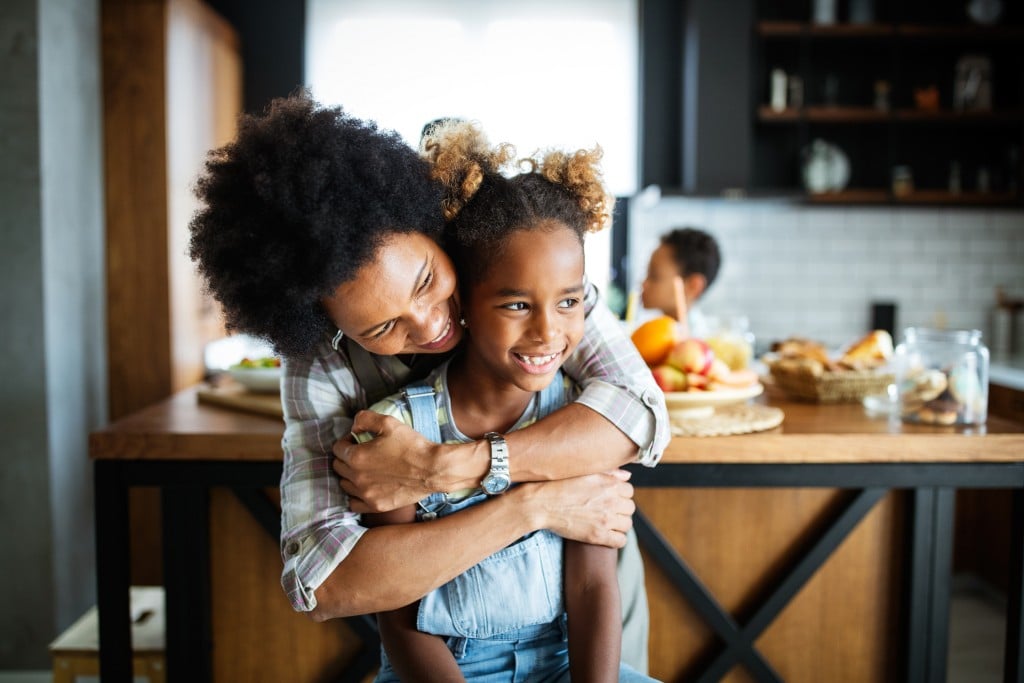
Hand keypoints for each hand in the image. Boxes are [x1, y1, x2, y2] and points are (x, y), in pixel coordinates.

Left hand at [333, 411, 439, 512]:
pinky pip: (353, 503)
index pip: (337, 448)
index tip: (358, 440)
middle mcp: (357, 477)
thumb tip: (353, 427)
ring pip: (344, 484)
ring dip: (349, 475)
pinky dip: (355, 495)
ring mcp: (366, 494)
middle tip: (361, 453)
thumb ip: (364, 419)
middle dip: (346, 457)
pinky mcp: (376, 506)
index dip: (346, 441)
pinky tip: (365, 487)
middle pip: (338, 467)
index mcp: (357, 457)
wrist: (432, 469)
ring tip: (364, 469)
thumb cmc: (412, 445)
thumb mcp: (388, 422)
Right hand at [518, 470, 634, 547]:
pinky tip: (605, 535)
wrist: (540, 503)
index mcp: (609, 483)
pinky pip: (620, 540)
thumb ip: (610, 473)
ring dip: (618, 524)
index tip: (610, 498)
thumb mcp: (584, 473)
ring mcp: (605, 518)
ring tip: (605, 523)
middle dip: (620, 510)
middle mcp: (611, 500)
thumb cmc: (558, 485)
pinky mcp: (598, 535)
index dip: (620, 495)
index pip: (629, 491)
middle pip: (630, 508)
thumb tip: (628, 476)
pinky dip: (615, 539)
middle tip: (607, 511)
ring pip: (627, 524)